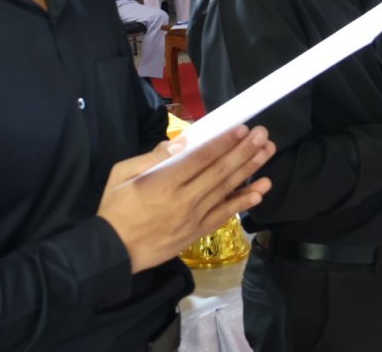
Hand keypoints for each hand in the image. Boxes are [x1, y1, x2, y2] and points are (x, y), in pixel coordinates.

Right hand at [98, 125, 274, 272]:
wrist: (114, 252)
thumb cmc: (116, 209)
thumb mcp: (122, 174)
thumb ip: (151, 157)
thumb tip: (180, 143)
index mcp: (164, 182)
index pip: (201, 158)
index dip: (223, 142)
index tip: (241, 129)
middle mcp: (184, 199)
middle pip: (220, 171)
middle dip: (244, 151)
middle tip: (263, 135)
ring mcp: (194, 218)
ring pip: (227, 190)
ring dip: (250, 171)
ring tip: (267, 153)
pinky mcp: (197, 232)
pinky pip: (225, 215)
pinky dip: (243, 203)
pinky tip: (260, 191)